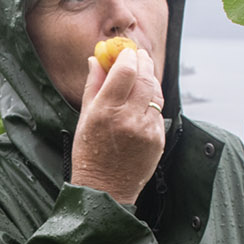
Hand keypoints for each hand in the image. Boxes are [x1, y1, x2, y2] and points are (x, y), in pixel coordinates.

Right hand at [69, 47, 166, 204]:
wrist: (105, 191)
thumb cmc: (89, 155)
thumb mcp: (85, 118)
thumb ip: (93, 86)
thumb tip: (97, 60)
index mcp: (106, 111)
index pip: (125, 71)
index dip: (127, 57)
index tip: (125, 52)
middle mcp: (129, 119)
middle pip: (145, 77)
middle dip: (143, 62)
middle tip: (138, 56)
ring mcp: (147, 130)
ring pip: (156, 92)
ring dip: (150, 79)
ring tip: (142, 74)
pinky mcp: (158, 139)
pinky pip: (159, 112)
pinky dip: (152, 102)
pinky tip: (143, 102)